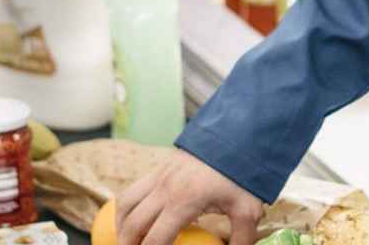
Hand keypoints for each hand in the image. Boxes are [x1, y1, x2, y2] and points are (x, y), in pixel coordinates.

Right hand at [115, 148, 264, 244]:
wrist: (234, 134)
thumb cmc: (241, 173)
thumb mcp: (246, 209)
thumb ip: (242, 239)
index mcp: (183, 202)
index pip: (155, 239)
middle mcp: (164, 189)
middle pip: (133, 225)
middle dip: (128, 244)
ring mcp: (158, 177)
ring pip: (126, 204)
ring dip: (122, 226)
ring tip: (128, 241)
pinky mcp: (158, 169)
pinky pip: (132, 190)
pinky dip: (126, 208)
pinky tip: (135, 219)